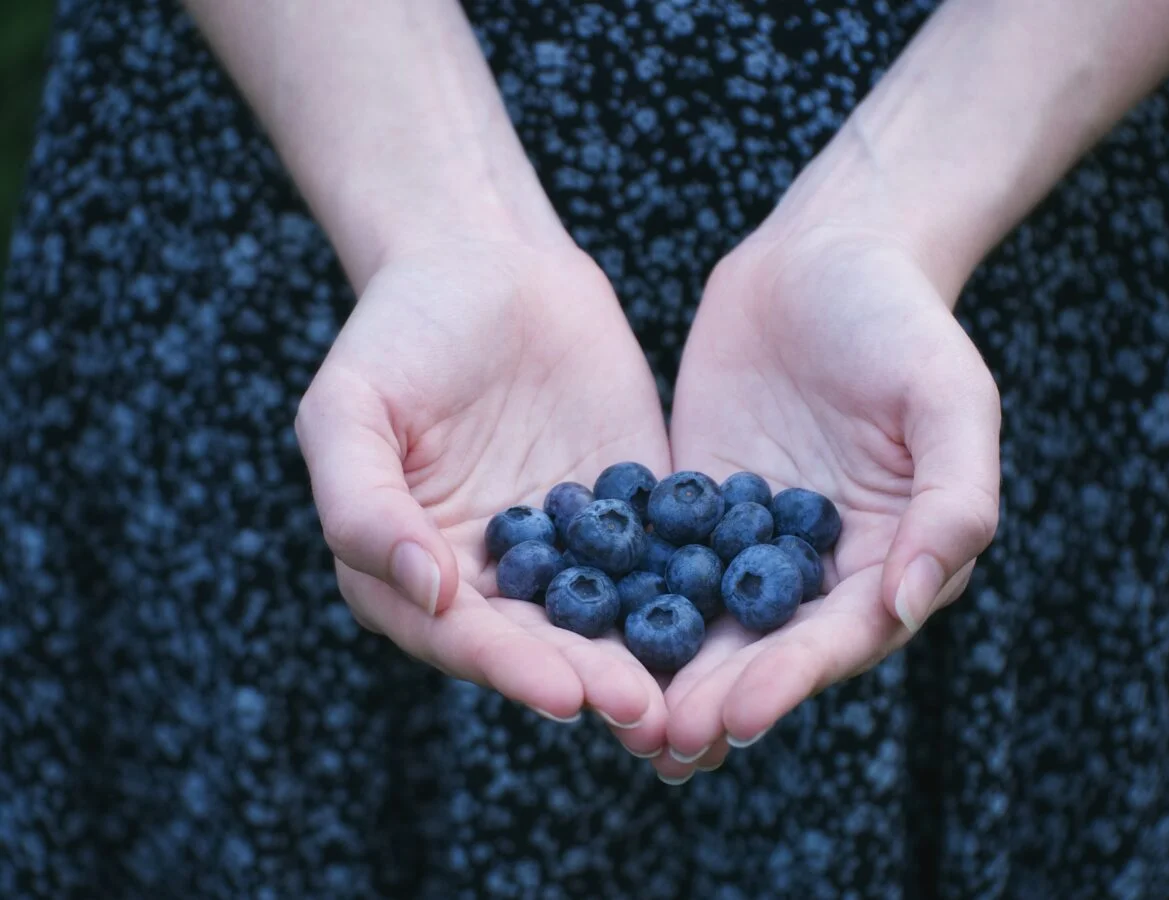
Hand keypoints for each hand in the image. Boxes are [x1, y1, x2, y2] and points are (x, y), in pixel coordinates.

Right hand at [294, 236, 670, 753]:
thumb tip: (426, 591)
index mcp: (412, 569)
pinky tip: (733, 620)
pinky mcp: (630, 513)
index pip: (461, 635)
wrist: (489, 262)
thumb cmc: (399, 332)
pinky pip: (660, 558)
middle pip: (542, 645)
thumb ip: (362, 503)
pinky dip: (691, 592)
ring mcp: (567, 548)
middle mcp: (492, 576)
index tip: (564, 694)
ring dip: (646, 661)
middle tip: (645, 712)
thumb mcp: (348, 409)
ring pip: (607, 618)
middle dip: (591, 680)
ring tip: (689, 699)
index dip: (509, 667)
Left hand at [655, 214, 1000, 778]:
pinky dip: (625, 603)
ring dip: (666, 674)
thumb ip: (951, 500)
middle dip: (714, 697)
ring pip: (706, 622)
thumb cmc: (903, 320)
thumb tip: (910, 604)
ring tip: (616, 721)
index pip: (839, 637)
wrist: (826, 251)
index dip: (790, 679)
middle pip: (766, 648)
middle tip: (658, 741)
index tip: (736, 715)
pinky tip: (578, 636)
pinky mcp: (694, 506)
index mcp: (890, 557)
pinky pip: (657, 562)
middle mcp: (819, 565)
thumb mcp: (949, 398)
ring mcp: (750, 539)